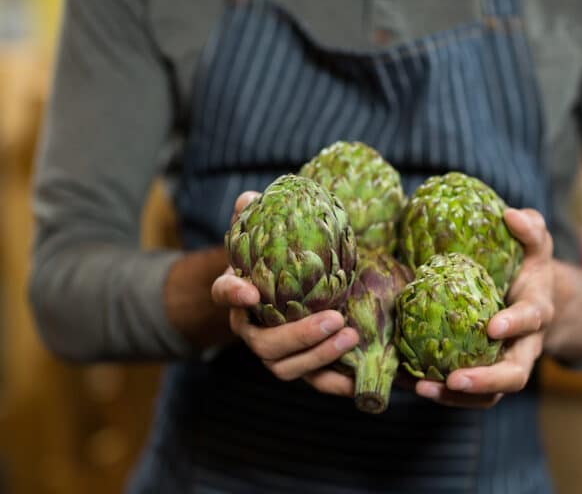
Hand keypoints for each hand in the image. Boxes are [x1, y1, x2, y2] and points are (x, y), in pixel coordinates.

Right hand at [211, 191, 359, 396]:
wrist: (284, 286)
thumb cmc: (275, 258)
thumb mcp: (264, 234)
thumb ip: (255, 215)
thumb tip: (251, 198)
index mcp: (238, 294)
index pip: (223, 293)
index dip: (232, 295)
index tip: (249, 293)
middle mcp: (251, 329)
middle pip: (264, 344)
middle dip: (298, 335)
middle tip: (334, 319)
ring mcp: (274, 352)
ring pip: (286, 367)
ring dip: (319, 356)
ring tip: (351, 336)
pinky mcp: (300, 365)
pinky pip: (312, 382)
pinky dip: (334, 384)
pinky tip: (358, 379)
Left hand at [415, 208, 554, 407]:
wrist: (531, 298)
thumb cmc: (527, 266)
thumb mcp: (535, 244)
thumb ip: (530, 229)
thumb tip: (510, 215)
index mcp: (537, 311)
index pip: (532, 319)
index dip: (515, 324)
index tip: (491, 326)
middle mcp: (524, 345)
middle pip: (515, 375)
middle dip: (486, 380)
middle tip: (454, 380)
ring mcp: (504, 364)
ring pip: (490, 394)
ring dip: (456, 397)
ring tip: (423, 389)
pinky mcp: (483, 374)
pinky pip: (466, 394)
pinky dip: (441, 394)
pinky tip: (411, 384)